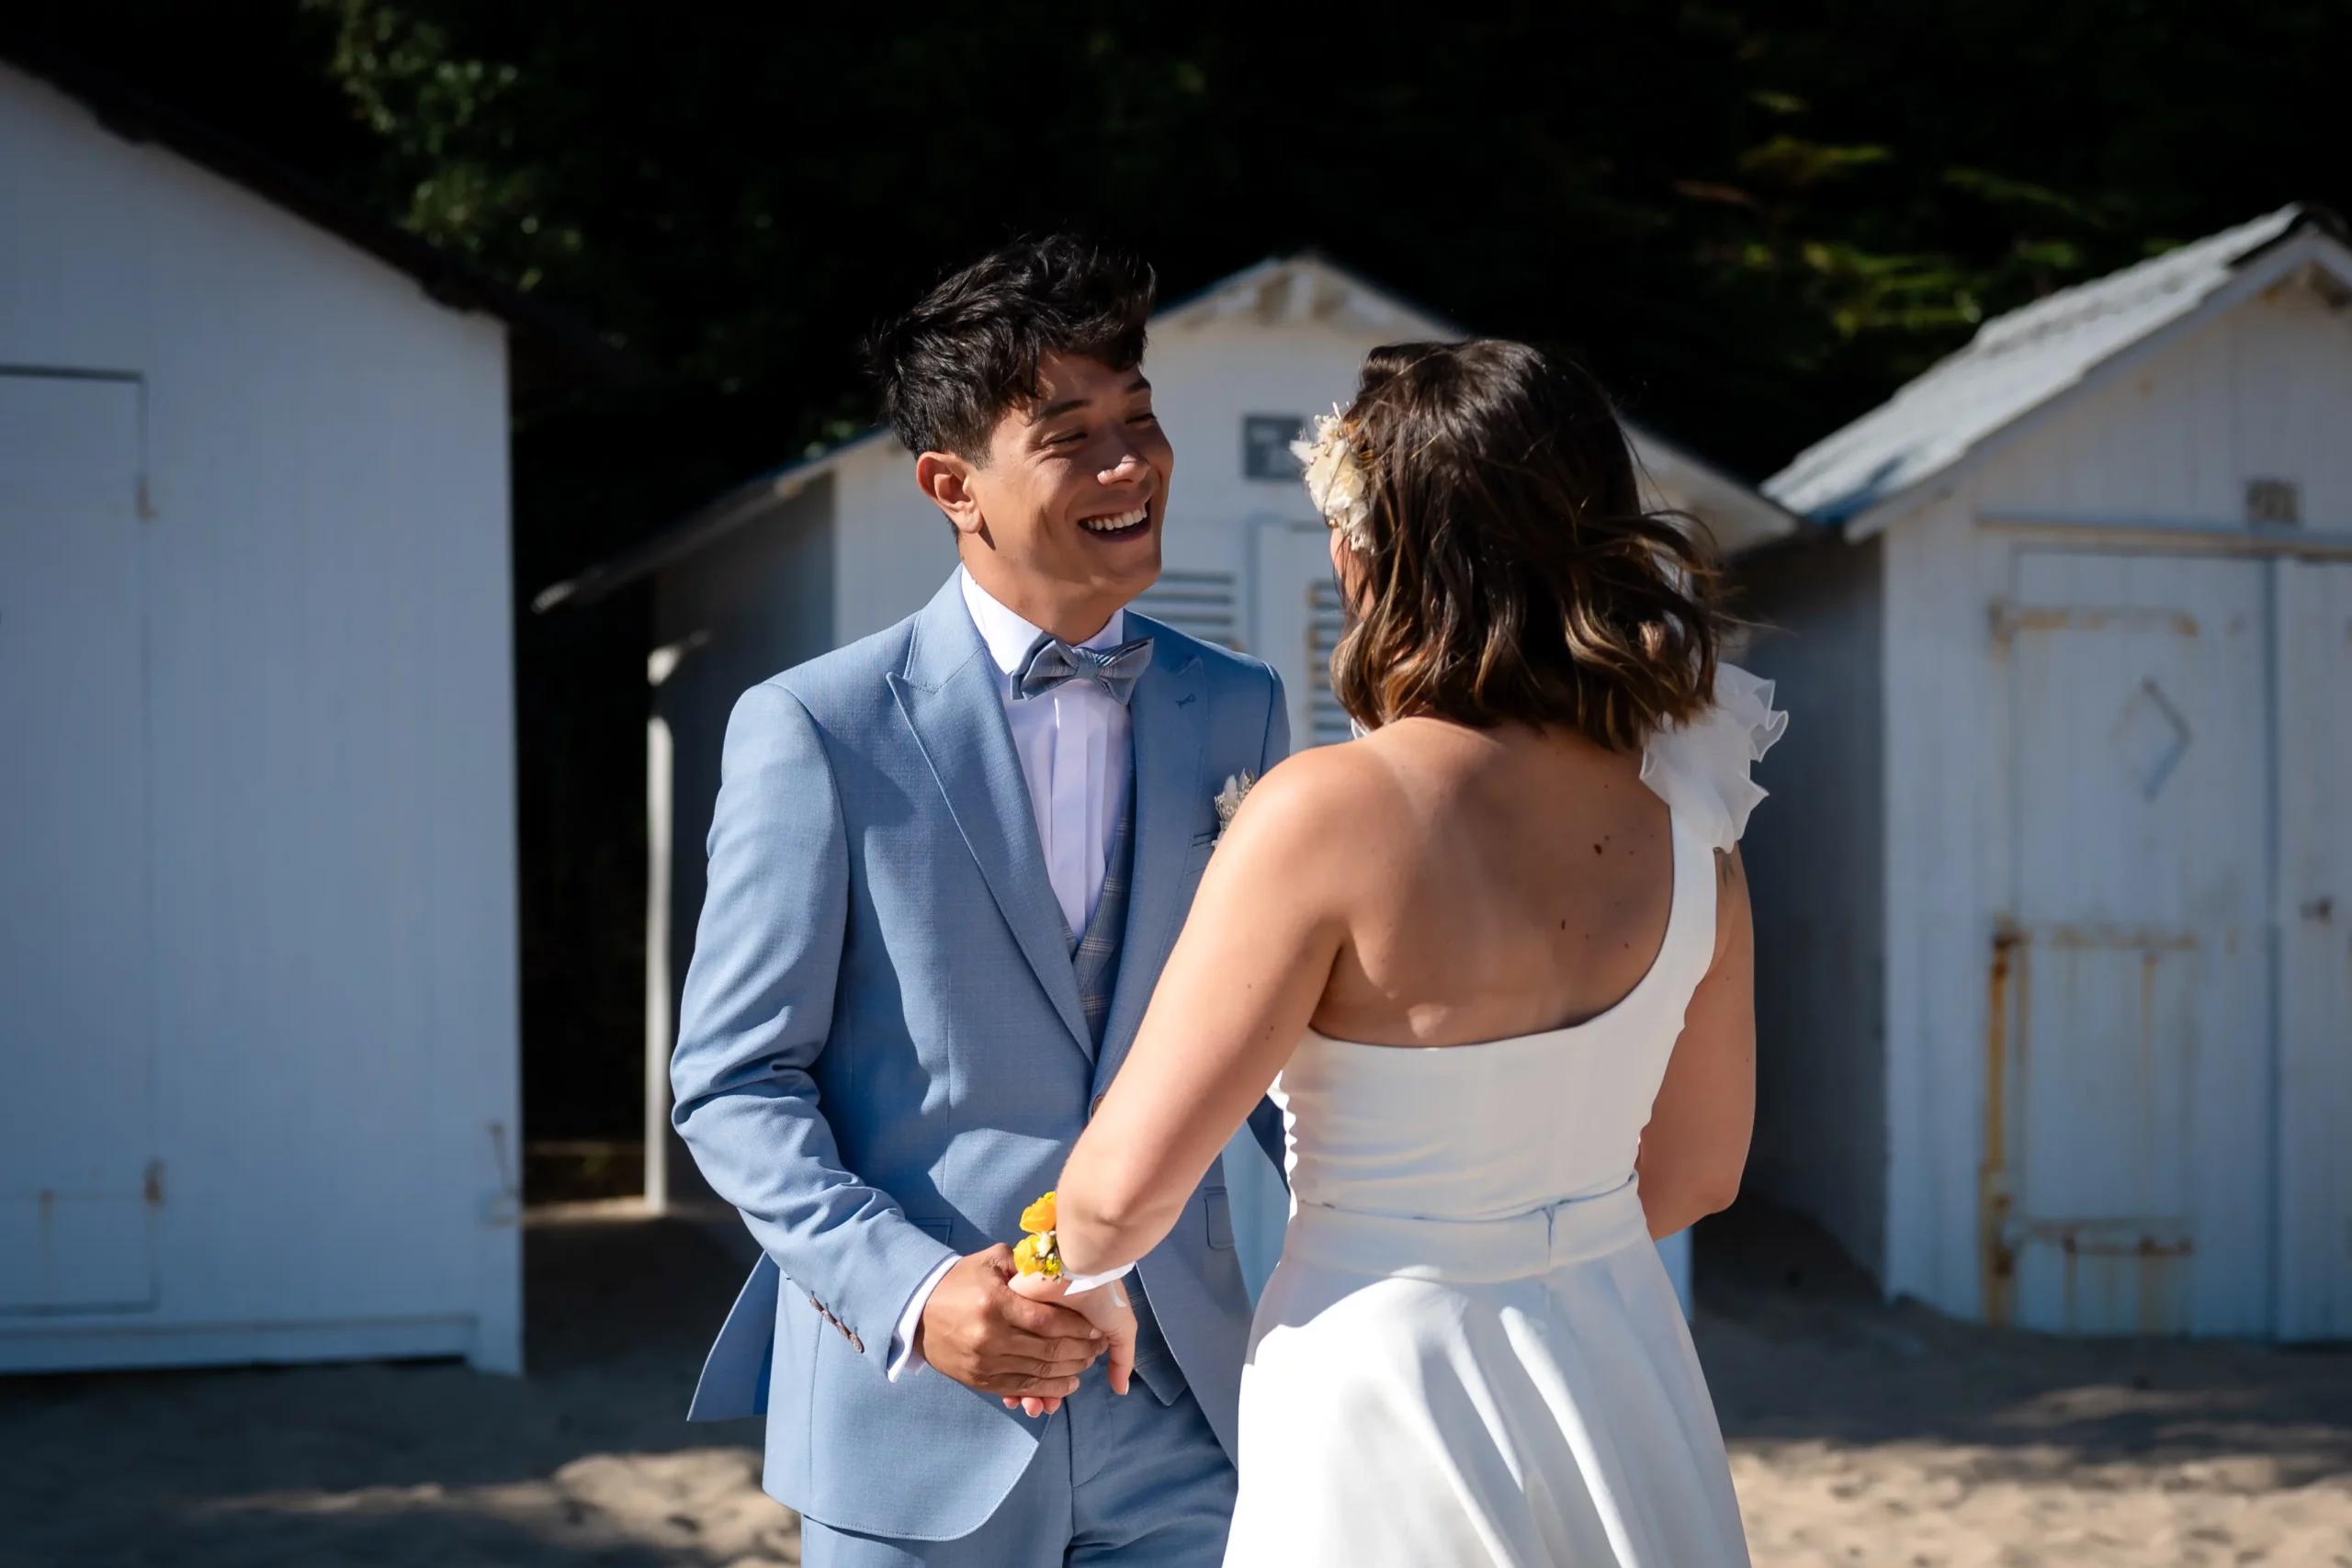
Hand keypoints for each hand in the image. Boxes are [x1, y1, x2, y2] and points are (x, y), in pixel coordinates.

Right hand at [915, 1246, 1103, 1411]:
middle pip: (1048, 1351)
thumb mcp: (990, 1261)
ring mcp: (984, 1363)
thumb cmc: (960, 1282)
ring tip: (1088, 1364)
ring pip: (1039, 1373)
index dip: (1077, 1327)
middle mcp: (991, 1337)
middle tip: (1099, 1347)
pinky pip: (1021, 1389)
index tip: (1096, 1327)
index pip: (1048, 1321)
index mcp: (996, 1304)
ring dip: (1070, 1371)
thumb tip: (1061, 1270)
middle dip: (1081, 1351)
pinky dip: (1048, 1390)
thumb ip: (1025, 1264)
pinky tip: (1067, 1384)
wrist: (917, 1312)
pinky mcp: (979, 1381)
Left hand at [1005, 1269, 1138, 1414]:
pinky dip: (1005, 1368)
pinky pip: (1001, 1349)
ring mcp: (1022, 1318)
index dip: (1053, 1389)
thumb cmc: (1102, 1293)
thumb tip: (1120, 1390)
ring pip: (1014, 1363)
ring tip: (1032, 1404)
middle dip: (1038, 1392)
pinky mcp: (1006, 1310)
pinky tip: (1013, 1388)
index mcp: (1065, 1326)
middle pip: (1032, 1368)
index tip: (1052, 1404)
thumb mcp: (1120, 1325)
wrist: (1081, 1264)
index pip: (1051, 1366)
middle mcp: (1042, 1325)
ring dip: (1023, 1387)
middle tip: (1043, 1406)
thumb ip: (1122, 1356)